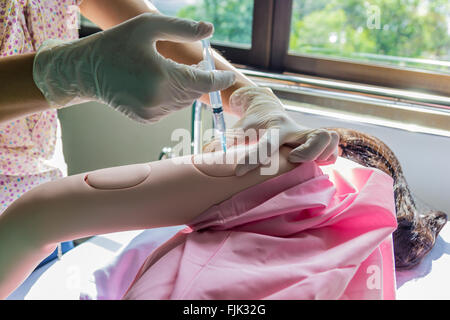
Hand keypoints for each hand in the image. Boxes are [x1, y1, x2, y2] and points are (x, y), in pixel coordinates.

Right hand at [33, 13, 234, 122]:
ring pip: (184, 102)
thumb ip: (182, 28)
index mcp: (160, 76)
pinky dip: (173, 96)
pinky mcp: (146, 118)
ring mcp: (151, 112)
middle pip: (194, 93)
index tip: (229, 76)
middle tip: (198, 64)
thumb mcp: (147, 26)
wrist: (87, 70)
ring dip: (187, 88)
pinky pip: (171, 108)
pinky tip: (162, 82)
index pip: (202, 83)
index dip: (219, 79)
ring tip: (179, 70)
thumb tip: (210, 29)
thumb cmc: (116, 44)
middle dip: (201, 80)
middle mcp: (157, 99)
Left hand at [203, 87, 338, 175]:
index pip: (266, 144)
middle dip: (307, 151)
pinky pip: (332, 147)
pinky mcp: (316, 139)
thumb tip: (206, 155)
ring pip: (328, 139)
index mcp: (274, 126)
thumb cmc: (251, 122)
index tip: (239, 172)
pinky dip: (330, 155)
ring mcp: (307, 133)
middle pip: (313, 137)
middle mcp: (294, 129)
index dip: (254, 159)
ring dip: (322, 152)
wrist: (266, 107)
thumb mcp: (238, 129)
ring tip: (306, 162)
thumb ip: (225, 141)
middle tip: (293, 159)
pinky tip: (319, 163)